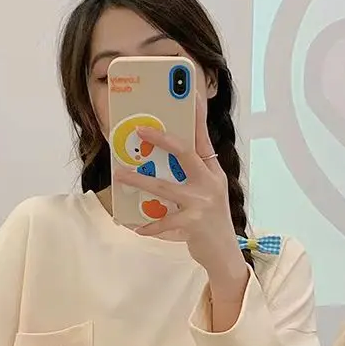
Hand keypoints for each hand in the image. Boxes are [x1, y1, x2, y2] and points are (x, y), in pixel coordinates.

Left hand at [113, 94, 248, 294]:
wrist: (224, 254)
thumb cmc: (210, 222)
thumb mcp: (206, 194)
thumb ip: (190, 177)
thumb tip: (159, 163)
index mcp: (213, 171)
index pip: (204, 136)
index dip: (197, 113)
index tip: (190, 90)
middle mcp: (210, 182)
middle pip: (185, 152)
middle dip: (161, 138)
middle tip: (139, 129)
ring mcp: (202, 202)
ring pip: (165, 187)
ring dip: (139, 180)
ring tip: (120, 175)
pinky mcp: (194, 223)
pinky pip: (164, 222)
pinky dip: (149, 225)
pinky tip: (137, 227)